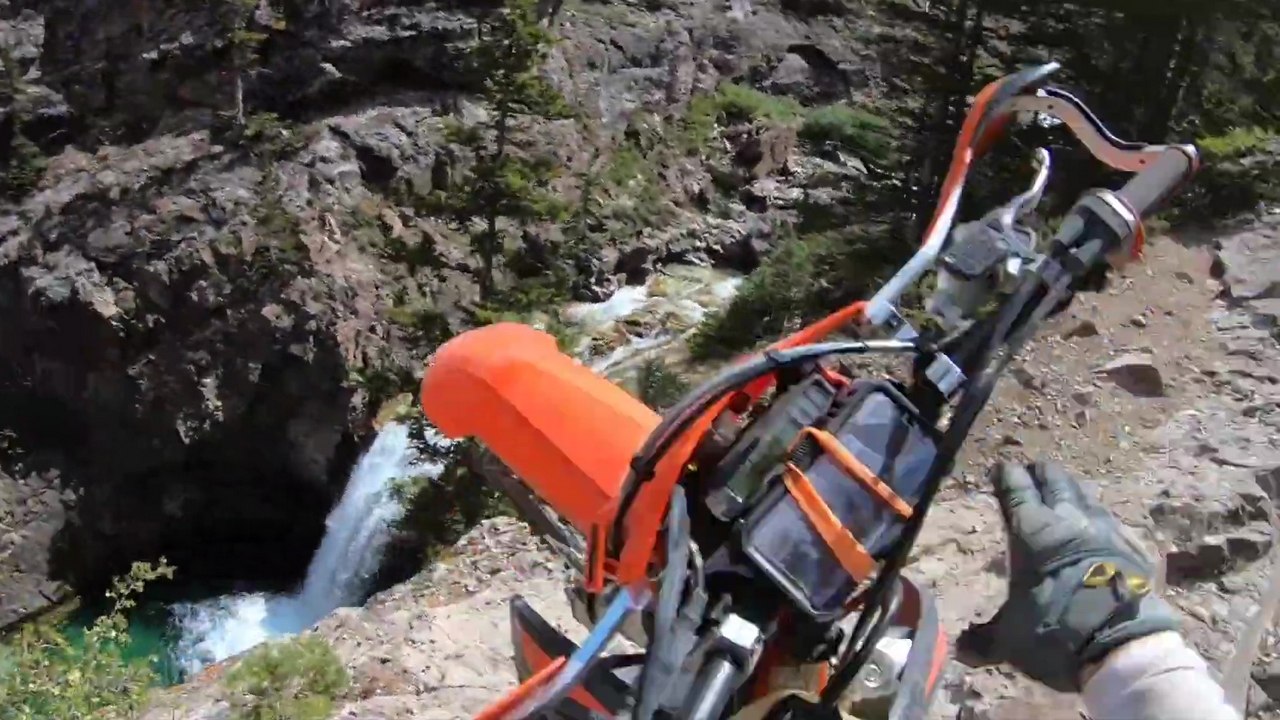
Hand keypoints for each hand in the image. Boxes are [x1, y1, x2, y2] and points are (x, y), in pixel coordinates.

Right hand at [955, 461, 1179, 692]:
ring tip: (1063, 493)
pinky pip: (1112, 521)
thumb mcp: (1010, 641)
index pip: (1015, 487)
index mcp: (1031, 531)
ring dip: (1070, 490)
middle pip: (1054, 479)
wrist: (1125, 647)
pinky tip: (1098, 529)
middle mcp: (1068, 520)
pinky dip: (1098, 518)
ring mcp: (1105, 530)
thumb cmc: (1057, 633)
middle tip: (1030, 474)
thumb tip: (961, 650)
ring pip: (1085, 493)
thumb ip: (983, 640)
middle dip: (1039, 473)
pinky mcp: (1133, 547)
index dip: (1005, 475)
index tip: (999, 470)